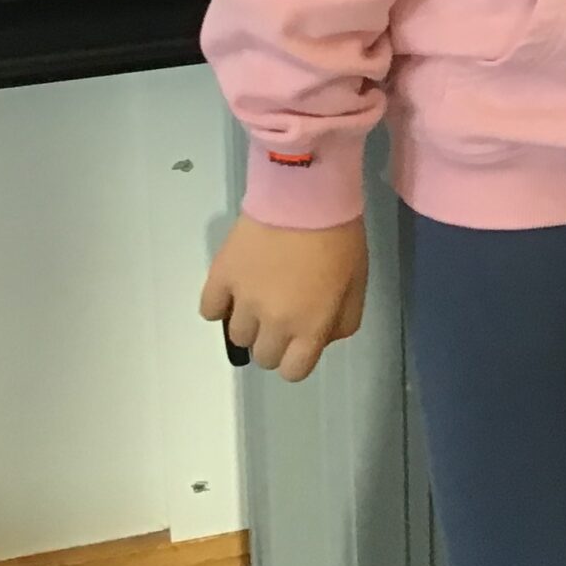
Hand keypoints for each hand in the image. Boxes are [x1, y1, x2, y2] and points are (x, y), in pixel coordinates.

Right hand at [200, 213, 367, 381]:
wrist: (306, 193)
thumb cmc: (339, 236)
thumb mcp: (357, 283)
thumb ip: (342, 321)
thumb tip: (320, 339)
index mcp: (309, 327)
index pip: (293, 372)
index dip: (296, 358)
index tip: (298, 339)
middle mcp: (273, 322)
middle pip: (263, 356)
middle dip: (274, 339)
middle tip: (282, 311)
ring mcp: (243, 301)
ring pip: (236, 335)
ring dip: (249, 322)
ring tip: (260, 294)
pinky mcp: (220, 276)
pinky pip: (209, 309)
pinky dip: (219, 304)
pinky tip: (234, 289)